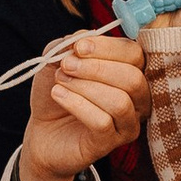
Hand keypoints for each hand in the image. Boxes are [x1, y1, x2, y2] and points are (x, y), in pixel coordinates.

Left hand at [19, 29, 146, 180]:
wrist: (42, 129)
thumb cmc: (58, 91)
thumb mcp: (59, 59)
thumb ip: (71, 44)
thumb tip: (83, 37)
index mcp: (132, 71)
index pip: (135, 54)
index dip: (108, 47)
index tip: (79, 47)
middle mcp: (138, 98)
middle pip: (133, 78)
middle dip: (97, 68)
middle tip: (67, 65)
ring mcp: (127, 123)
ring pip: (120, 102)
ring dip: (85, 87)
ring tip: (60, 81)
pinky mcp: (110, 143)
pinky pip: (102, 123)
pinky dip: (77, 105)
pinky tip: (59, 95)